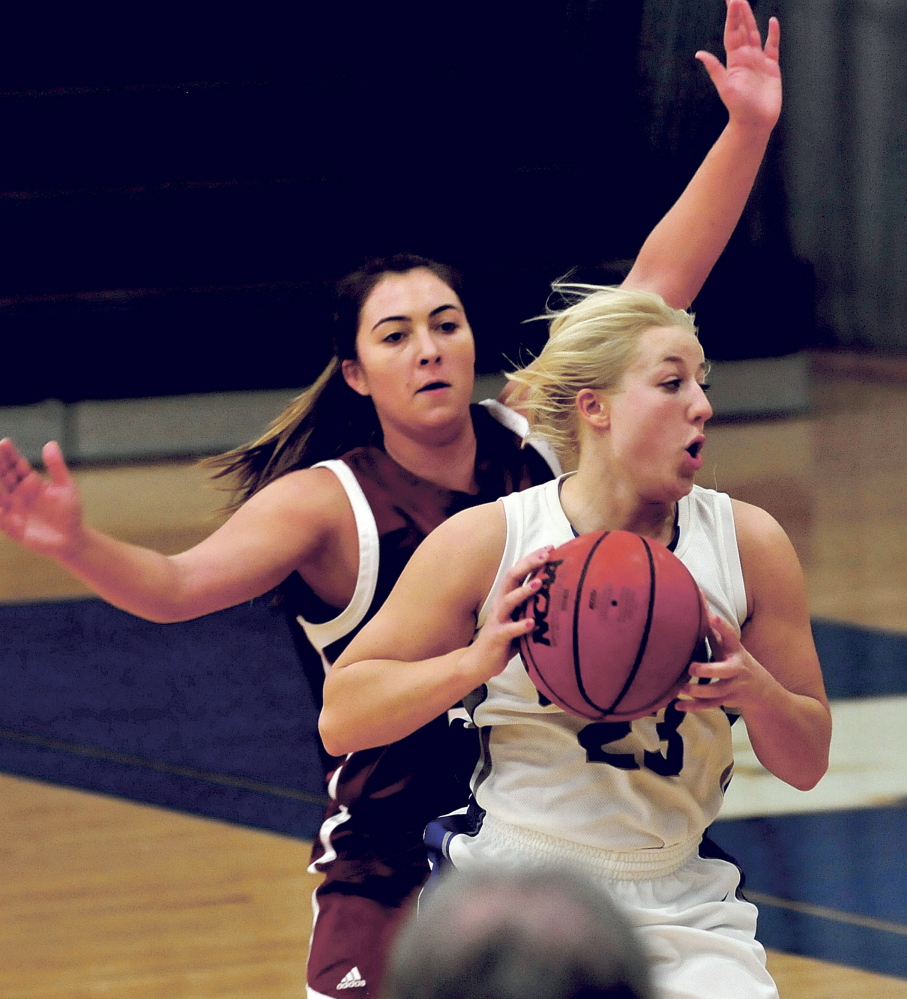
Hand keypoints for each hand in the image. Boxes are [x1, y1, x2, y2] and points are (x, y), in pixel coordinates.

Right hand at [0, 439, 84, 556]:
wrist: (71, 538)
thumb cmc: (69, 511)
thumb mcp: (66, 487)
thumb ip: (56, 467)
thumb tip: (50, 444)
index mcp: (30, 483)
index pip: (16, 466)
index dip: (9, 455)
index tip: (5, 443)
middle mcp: (18, 494)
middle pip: (4, 477)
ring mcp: (13, 510)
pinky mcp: (12, 527)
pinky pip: (0, 519)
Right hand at [462, 545, 553, 681]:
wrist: (479, 661)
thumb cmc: (505, 638)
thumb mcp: (519, 618)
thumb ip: (532, 606)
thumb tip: (559, 596)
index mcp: (507, 597)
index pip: (519, 572)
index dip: (533, 558)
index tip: (551, 548)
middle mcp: (501, 604)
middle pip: (512, 578)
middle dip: (529, 565)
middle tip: (547, 555)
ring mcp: (498, 620)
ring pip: (509, 601)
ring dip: (524, 592)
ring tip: (539, 584)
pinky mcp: (497, 637)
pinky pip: (508, 630)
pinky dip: (519, 626)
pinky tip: (531, 623)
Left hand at [675, 612, 773, 712]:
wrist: (763, 692)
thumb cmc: (736, 660)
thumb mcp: (729, 645)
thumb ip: (714, 628)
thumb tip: (699, 596)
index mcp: (737, 651)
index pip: (732, 637)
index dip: (723, 627)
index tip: (712, 617)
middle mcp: (737, 669)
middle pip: (726, 671)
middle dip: (709, 669)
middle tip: (691, 667)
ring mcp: (734, 687)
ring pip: (717, 691)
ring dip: (699, 691)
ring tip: (681, 688)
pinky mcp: (727, 701)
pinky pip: (710, 705)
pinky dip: (694, 707)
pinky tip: (677, 705)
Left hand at [696, 0, 781, 132]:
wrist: (755, 122)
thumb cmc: (739, 108)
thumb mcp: (725, 87)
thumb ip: (715, 69)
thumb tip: (699, 54)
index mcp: (734, 61)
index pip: (732, 33)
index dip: (732, 16)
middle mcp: (745, 58)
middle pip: (742, 30)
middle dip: (739, 13)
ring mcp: (758, 61)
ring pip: (755, 34)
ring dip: (750, 19)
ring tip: (746, 3)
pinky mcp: (771, 67)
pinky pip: (772, 47)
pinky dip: (773, 34)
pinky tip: (772, 21)